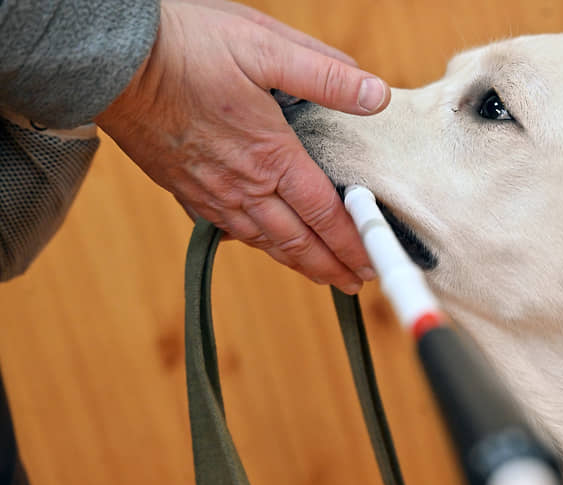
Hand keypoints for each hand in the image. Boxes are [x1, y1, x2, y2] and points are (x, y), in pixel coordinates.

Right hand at [96, 0, 389, 293]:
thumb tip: (376, 94)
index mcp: (270, 154)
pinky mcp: (184, 190)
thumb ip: (325, 75)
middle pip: (296, 241)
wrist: (109, 59)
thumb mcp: (265, 47)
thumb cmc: (186, 47)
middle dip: (330, 266)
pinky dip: (256, 245)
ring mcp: (210, 192)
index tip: (371, 263)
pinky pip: (229, 229)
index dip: (352, 242)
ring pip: (263, 241)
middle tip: (354, 284)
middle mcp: (242, 184)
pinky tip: (264, 246)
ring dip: (297, 262)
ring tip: (320, 275)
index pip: (324, 213)